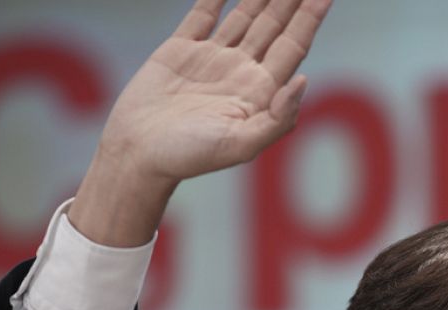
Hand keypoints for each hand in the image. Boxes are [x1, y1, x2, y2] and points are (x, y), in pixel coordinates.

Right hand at [72, 0, 332, 245]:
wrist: (138, 153)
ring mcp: (212, 58)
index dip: (310, 18)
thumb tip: (303, 80)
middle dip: (291, 1)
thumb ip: (277, 119)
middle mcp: (241, 71)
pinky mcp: (181, 49)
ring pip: (245, 15)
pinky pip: (203, 13)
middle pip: (274, 25)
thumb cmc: (189, 157)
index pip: (293, 45)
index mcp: (260, 92)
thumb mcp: (241, 146)